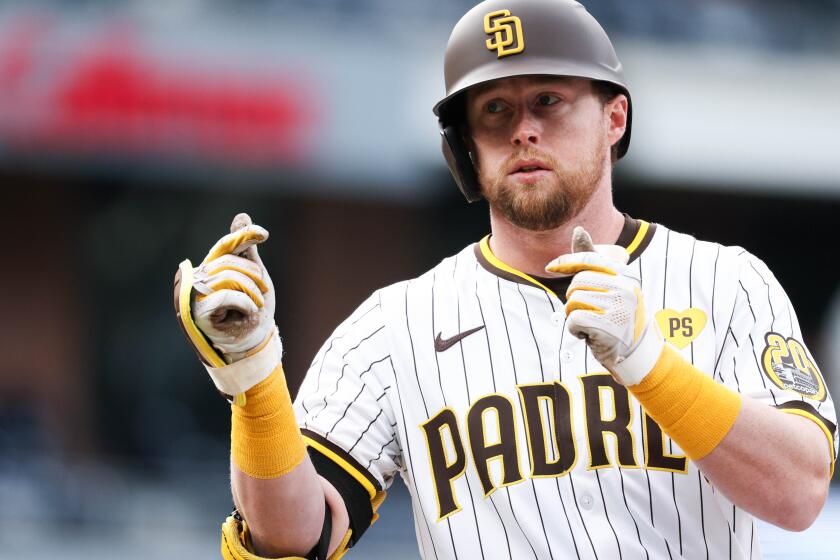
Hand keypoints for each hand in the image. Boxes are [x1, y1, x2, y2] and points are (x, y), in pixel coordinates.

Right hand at [174, 213, 281, 403]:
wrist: (254, 343)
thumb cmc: (252, 310)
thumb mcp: (253, 275)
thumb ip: (244, 249)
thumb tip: (240, 216)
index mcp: (209, 268)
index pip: (225, 246)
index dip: (242, 237)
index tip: (264, 234)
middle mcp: (196, 279)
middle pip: (229, 262)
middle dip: (254, 276)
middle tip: (263, 293)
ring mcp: (194, 296)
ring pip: (229, 278)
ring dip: (251, 293)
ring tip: (255, 306)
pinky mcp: (198, 313)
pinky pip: (226, 295)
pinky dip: (244, 303)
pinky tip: (248, 313)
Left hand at [545, 226, 662, 384]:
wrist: (635, 353)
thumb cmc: (617, 314)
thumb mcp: (609, 284)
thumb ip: (593, 258)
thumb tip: (578, 230)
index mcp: (627, 274)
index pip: (590, 258)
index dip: (566, 261)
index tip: (550, 267)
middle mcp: (626, 288)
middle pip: (578, 281)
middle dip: (574, 297)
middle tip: (589, 310)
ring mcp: (619, 307)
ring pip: (574, 301)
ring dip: (574, 314)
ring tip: (591, 322)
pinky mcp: (609, 327)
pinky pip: (574, 319)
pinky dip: (575, 329)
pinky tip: (589, 334)